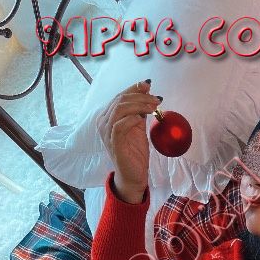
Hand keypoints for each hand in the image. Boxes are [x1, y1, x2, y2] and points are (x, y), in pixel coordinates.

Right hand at [96, 80, 159, 196]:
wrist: (133, 175)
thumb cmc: (135, 152)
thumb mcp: (139, 127)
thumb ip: (140, 110)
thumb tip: (147, 90)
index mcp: (108, 116)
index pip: (120, 96)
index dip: (134, 88)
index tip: (148, 84)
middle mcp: (103, 122)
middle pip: (120, 100)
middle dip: (140, 96)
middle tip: (156, 99)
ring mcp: (106, 132)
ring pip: (119, 109)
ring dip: (139, 105)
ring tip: (153, 107)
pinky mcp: (113, 143)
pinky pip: (119, 126)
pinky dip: (132, 119)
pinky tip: (142, 118)